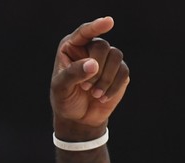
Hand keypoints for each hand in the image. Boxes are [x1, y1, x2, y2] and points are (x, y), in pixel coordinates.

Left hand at [51, 16, 129, 131]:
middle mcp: (90, 49)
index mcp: (72, 47)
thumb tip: (93, 64)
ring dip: (106, 78)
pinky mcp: (119, 71)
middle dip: (96, 69)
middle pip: (102, 46)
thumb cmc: (65, 99)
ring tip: (95, 94)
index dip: (96, 26)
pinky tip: (102, 98)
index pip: (84, 32)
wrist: (78, 118)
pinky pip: (123, 71)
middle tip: (86, 88)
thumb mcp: (61, 88)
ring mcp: (106, 59)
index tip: (109, 22)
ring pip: (116, 55)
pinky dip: (114, 86)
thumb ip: (73, 74)